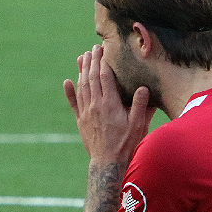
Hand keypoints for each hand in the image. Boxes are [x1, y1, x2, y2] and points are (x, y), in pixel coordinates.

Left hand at [64, 45, 153, 165]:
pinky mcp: (81, 121)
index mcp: (109, 104)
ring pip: (82, 87)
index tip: (104, 50)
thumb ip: (141, 106)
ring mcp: (86, 113)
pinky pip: (74, 103)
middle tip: (93, 48)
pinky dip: (70, 92)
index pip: (104, 77)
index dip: (104, 62)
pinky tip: (67, 81)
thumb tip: (144, 87)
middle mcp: (95, 105)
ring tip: (82, 57)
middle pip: (91, 78)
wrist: (108, 163)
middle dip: (92, 61)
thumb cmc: (126, 145)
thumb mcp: (138, 125)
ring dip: (81, 71)